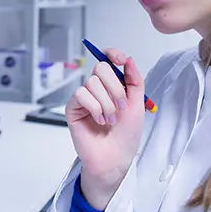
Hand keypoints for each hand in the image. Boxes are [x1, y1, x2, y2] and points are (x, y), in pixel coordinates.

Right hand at [65, 49, 145, 209]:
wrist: (116, 157)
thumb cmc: (126, 134)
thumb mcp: (137, 104)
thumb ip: (134, 80)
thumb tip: (128, 59)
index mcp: (113, 84)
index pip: (108, 60)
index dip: (113, 54)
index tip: (121, 60)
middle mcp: (98, 88)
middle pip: (100, 68)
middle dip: (114, 86)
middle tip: (121, 106)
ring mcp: (84, 98)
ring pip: (92, 83)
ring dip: (106, 103)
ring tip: (111, 119)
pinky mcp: (73, 108)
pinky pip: (81, 95)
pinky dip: (95, 108)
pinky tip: (99, 121)